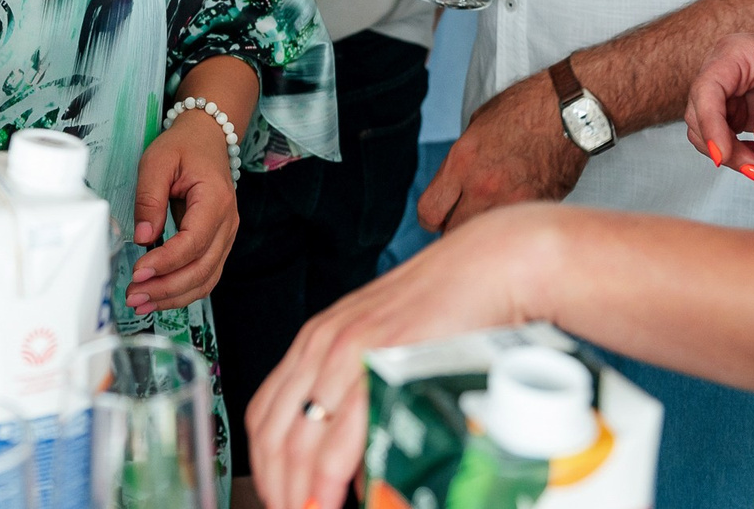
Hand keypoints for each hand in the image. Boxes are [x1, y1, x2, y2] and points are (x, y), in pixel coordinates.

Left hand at [127, 108, 239, 314]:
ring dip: (174, 297)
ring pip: (206, 279)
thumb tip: (143, 238)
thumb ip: (149, 198)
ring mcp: (226, 236)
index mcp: (216, 200)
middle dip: (166, 288)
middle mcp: (228, 223)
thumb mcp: (157, 160)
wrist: (207, 138)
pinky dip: (183, 291)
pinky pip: (205, 275)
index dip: (166, 262)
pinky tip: (158, 297)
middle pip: (202, 269)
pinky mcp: (218, 243)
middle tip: (134, 295)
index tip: (138, 271)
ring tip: (141, 303)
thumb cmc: (182, 146)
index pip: (193, 242)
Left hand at [249, 207, 559, 508]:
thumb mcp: (383, 341)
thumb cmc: (444, 306)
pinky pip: (347, 433)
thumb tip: (351, 449)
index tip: (277, 495)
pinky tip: (339, 498)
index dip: (265, 465)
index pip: (265, 413)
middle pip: (276, 434)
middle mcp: (324, 345)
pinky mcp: (384, 364)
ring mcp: (351, 353)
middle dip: (279, 486)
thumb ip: (358, 385)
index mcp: (317, 339)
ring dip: (302, 490)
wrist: (488, 268)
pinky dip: (336, 476)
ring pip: (304, 440)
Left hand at [415, 70, 584, 230]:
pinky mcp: (539, 209)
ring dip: (483, 232)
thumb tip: (454, 188)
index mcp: (462, 162)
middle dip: (454, 229)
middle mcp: (484, 186)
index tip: (437, 217)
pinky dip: (513, 226)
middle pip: (453, 234)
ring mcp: (513, 201)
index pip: (429, 212)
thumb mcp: (477, 127)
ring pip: (485, 238)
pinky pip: (516, 228)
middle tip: (463, 220)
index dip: (429, 218)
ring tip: (490, 218)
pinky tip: (518, 211)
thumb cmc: (524, 110)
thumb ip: (461, 162)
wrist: (570, 112)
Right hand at [685, 31, 753, 184]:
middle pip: (700, 114)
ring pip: (707, 129)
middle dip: (724, 146)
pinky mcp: (735, 110)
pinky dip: (740, 154)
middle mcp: (723, 72)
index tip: (722, 154)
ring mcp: (727, 92)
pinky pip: (725, 137)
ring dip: (731, 154)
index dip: (710, 124)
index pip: (707, 89)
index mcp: (735, 53)